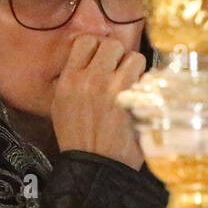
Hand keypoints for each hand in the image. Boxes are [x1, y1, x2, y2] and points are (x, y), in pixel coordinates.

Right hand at [50, 37, 146, 168]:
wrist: (93, 165)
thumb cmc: (77, 138)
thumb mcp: (60, 106)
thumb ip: (72, 80)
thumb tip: (87, 61)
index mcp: (69, 80)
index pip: (85, 41)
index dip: (97, 46)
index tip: (102, 58)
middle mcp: (90, 79)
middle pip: (111, 44)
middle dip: (118, 55)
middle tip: (119, 70)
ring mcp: (114, 88)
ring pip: (133, 56)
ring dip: (135, 67)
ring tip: (132, 83)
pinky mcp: (134, 99)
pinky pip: (146, 76)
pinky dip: (146, 82)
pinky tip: (141, 95)